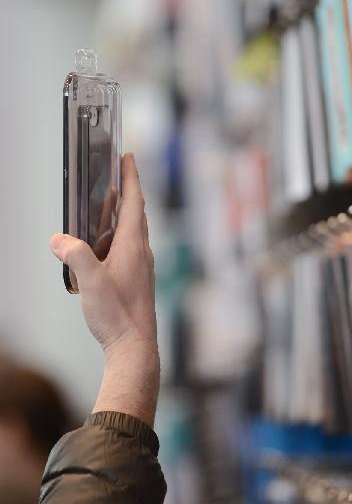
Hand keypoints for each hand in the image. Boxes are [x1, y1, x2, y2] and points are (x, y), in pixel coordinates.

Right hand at [50, 154, 159, 427]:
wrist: (135, 347)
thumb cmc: (118, 314)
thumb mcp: (90, 280)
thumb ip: (75, 255)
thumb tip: (59, 239)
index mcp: (133, 244)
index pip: (134, 201)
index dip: (131, 177)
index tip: (128, 157)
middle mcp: (141, 251)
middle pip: (134, 213)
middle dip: (125, 191)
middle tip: (115, 175)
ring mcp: (140, 266)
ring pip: (130, 232)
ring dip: (119, 215)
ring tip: (104, 206)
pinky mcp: (136, 280)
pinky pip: (127, 248)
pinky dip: (116, 237)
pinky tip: (102, 247)